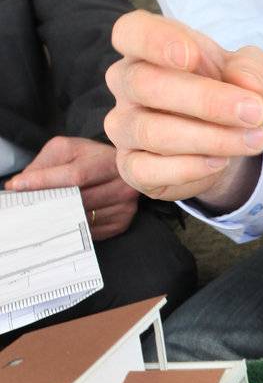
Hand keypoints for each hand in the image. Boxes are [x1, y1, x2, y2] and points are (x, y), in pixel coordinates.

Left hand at [6, 136, 138, 241]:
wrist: (120, 169)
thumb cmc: (90, 159)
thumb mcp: (67, 150)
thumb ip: (44, 164)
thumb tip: (18, 186)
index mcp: (107, 161)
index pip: (75, 175)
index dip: (44, 182)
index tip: (17, 186)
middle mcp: (122, 184)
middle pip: (79, 201)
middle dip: (48, 203)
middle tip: (25, 205)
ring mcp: (124, 207)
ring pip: (83, 219)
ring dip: (58, 218)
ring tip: (41, 213)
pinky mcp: (122, 223)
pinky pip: (91, 232)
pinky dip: (73, 227)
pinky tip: (64, 219)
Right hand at [105, 10, 262, 210]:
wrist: (224, 138)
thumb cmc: (225, 89)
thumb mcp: (248, 71)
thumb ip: (251, 69)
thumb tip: (250, 87)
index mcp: (146, 47)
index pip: (130, 33)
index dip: (155, 41)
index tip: (192, 56)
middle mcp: (125, 83)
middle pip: (145, 84)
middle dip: (205, 100)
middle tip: (254, 112)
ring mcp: (123, 126)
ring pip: (150, 131)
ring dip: (209, 138)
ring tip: (254, 139)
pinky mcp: (130, 166)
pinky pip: (146, 169)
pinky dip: (188, 168)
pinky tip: (220, 162)